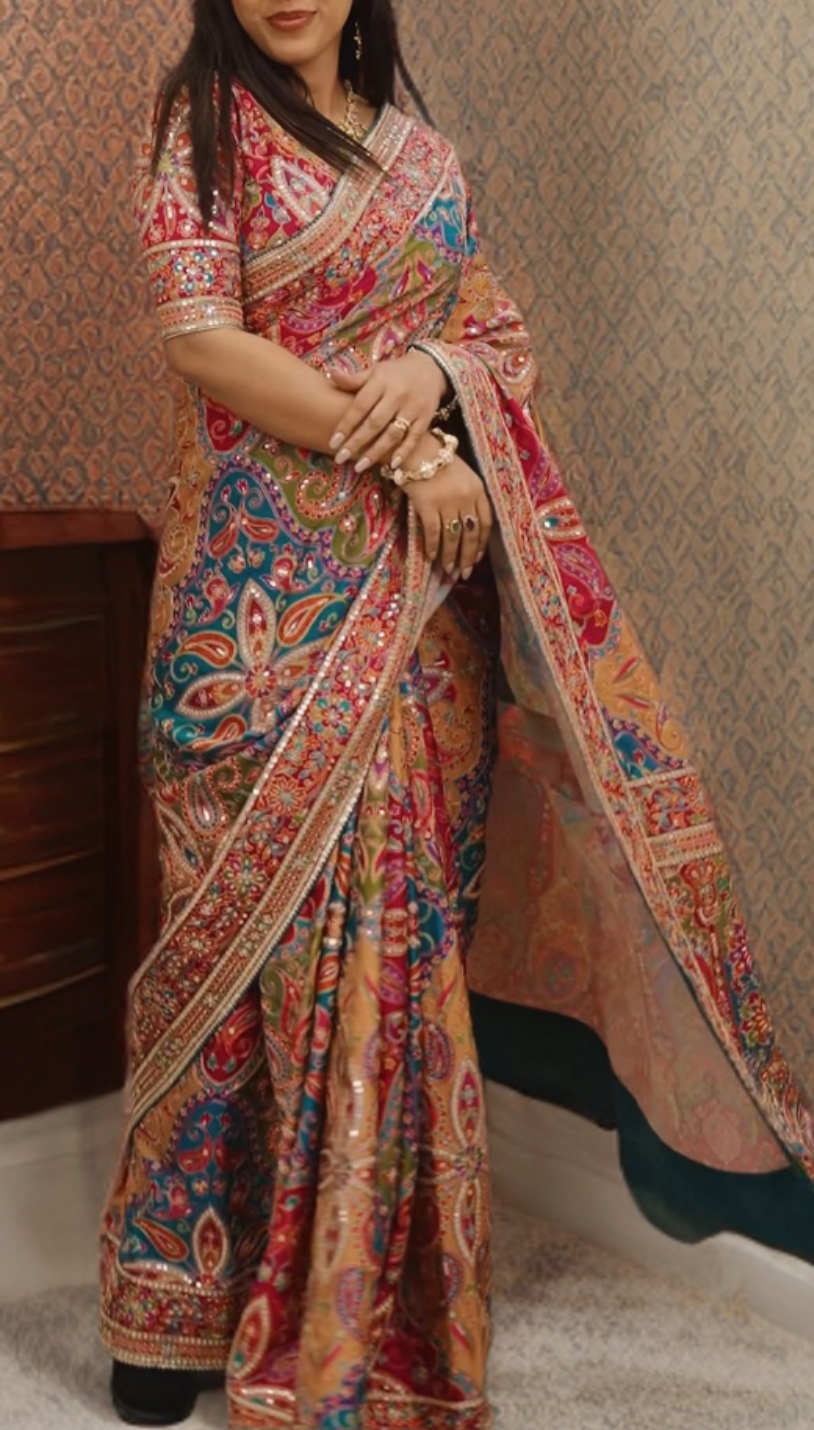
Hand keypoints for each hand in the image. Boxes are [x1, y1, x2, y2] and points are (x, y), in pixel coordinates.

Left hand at [328, 351, 448, 473]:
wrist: (431, 368)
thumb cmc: (395, 373)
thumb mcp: (375, 371)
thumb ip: (354, 379)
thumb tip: (332, 375)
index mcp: (381, 381)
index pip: (360, 406)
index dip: (346, 425)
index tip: (333, 442)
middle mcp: (397, 395)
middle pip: (375, 423)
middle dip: (357, 442)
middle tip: (340, 458)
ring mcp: (413, 408)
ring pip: (393, 433)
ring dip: (376, 451)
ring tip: (360, 466)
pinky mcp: (426, 418)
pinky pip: (415, 438)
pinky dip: (404, 451)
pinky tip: (392, 465)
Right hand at [404, 449, 491, 579]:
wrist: (415, 448)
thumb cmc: (437, 461)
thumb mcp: (463, 475)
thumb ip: (468, 497)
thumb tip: (466, 527)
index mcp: (478, 489)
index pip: (486, 522)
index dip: (482, 543)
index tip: (478, 558)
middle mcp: (466, 497)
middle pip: (471, 534)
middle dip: (468, 556)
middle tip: (464, 572)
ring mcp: (447, 502)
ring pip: (452, 537)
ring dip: (450, 556)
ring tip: (448, 569)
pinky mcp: (428, 505)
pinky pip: (433, 533)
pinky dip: (432, 548)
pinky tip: (431, 557)